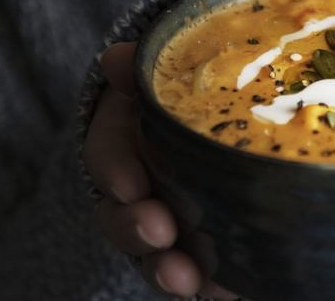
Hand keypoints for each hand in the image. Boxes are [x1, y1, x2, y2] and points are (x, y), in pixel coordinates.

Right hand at [83, 42, 224, 297]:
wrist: (220, 114)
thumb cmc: (190, 90)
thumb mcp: (165, 73)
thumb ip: (141, 69)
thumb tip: (117, 58)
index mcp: (128, 142)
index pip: (109, 156)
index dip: (115, 171)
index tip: (129, 184)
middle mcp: (140, 190)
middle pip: (123, 217)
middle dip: (136, 229)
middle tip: (160, 235)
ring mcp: (168, 222)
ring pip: (154, 254)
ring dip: (166, 269)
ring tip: (187, 281)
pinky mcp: (201, 247)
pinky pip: (198, 273)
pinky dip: (209, 287)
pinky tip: (225, 292)